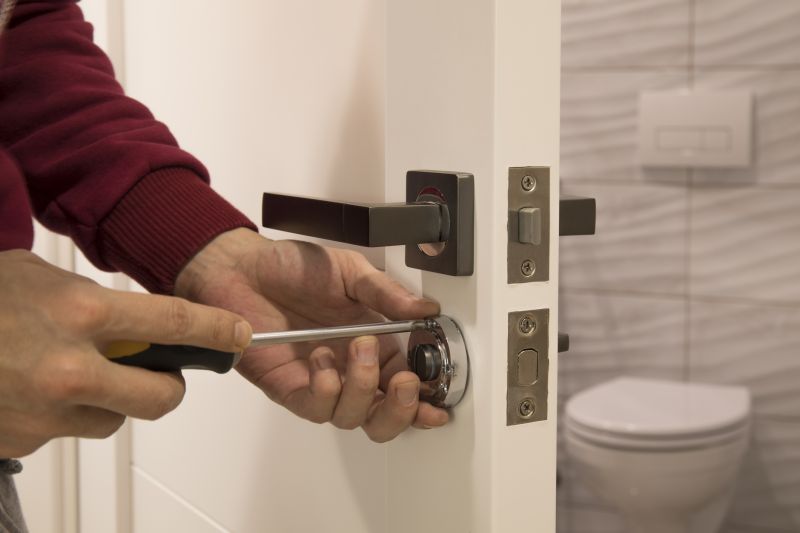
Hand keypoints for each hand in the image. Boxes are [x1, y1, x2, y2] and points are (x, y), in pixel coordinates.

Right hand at [0, 250, 250, 457]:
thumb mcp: (39, 277)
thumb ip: (95, 302)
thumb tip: (141, 324)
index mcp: (82, 313)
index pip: (174, 321)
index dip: (216, 329)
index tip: (239, 335)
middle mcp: (71, 368)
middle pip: (162, 397)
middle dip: (167, 386)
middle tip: (154, 372)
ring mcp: (47, 412)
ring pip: (114, 420)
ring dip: (109, 402)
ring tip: (70, 373)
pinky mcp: (24, 440)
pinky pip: (68, 432)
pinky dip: (64, 415)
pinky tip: (32, 389)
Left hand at [175, 228, 448, 441]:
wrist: (243, 268)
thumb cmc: (293, 267)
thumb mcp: (350, 271)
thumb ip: (387, 294)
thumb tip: (426, 310)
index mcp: (375, 342)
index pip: (407, 381)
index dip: (425, 397)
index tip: (436, 394)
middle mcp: (351, 368)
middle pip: (385, 415)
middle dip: (400, 409)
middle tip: (403, 382)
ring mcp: (322, 381)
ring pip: (354, 417)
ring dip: (361, 388)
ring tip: (355, 348)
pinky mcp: (291, 389)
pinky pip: (316, 408)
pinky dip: (326, 391)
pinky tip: (323, 363)